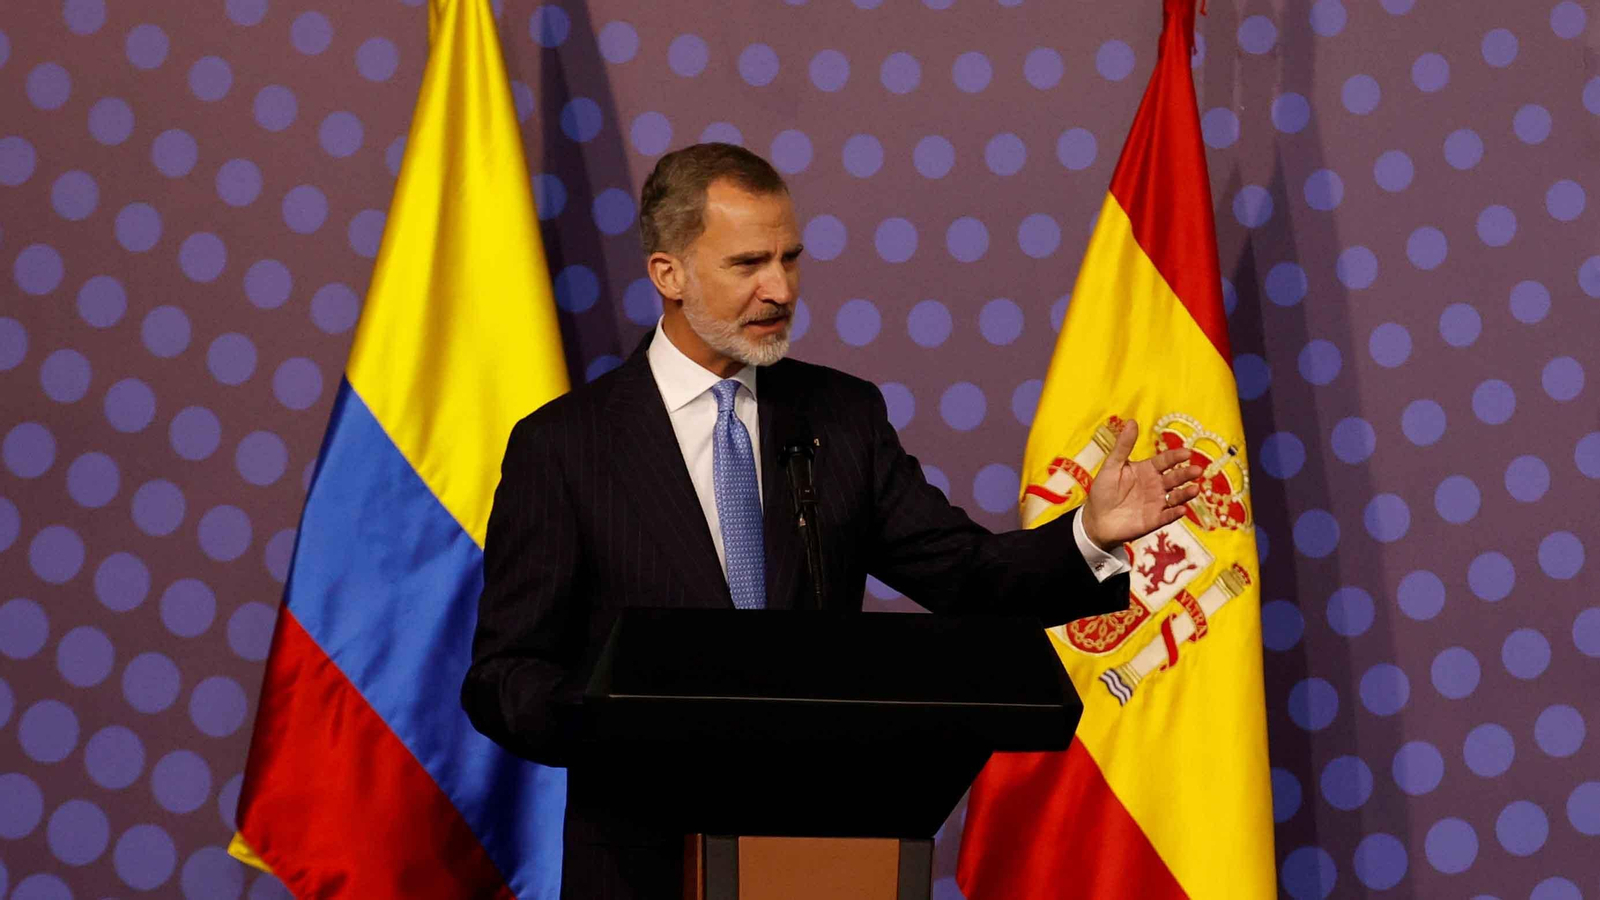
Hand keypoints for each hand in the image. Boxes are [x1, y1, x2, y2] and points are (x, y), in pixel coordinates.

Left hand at [1081, 418, 1202, 548]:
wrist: (1096, 519)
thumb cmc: (1103, 490)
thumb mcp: (1111, 466)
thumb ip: (1123, 446)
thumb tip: (1132, 421)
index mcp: (1147, 470)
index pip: (1165, 461)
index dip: (1176, 457)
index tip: (1187, 453)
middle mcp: (1156, 485)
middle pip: (1175, 478)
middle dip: (1186, 474)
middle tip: (1197, 470)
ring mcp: (1157, 503)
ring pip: (1176, 497)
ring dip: (1186, 494)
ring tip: (1194, 489)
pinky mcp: (1154, 520)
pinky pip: (1167, 516)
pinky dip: (1175, 513)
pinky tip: (1182, 509)